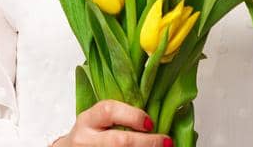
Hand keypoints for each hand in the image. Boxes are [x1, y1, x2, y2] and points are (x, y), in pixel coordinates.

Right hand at [49, 100, 169, 146]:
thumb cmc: (92, 135)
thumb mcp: (98, 122)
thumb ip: (119, 117)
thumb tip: (157, 119)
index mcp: (88, 120)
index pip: (109, 110)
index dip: (133, 116)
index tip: (151, 122)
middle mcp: (85, 139)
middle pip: (118, 141)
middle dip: (146, 142)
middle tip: (166, 142)